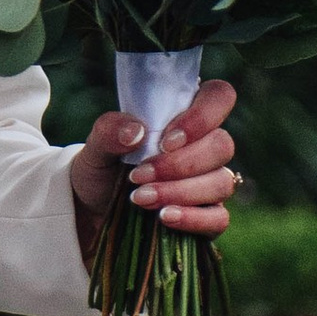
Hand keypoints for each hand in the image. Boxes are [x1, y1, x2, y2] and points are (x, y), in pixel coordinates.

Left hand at [69, 78, 237, 245]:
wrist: (94, 209)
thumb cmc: (103, 168)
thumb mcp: (95, 147)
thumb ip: (109, 131)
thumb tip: (137, 131)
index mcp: (183, 115)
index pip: (219, 97)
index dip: (202, 116)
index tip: (166, 140)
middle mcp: (204, 146)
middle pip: (222, 145)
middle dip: (179, 164)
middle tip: (138, 175)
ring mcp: (211, 181)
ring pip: (222, 182)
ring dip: (180, 191)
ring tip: (140, 198)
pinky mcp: (209, 215)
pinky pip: (220, 218)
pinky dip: (193, 218)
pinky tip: (165, 217)